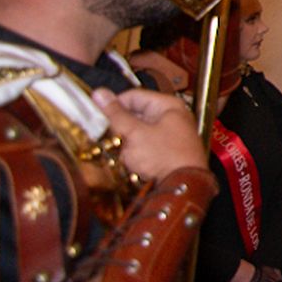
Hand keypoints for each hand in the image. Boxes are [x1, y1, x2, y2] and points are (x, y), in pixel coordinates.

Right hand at [92, 87, 206, 180]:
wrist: (184, 187)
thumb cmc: (165, 157)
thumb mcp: (135, 133)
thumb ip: (116, 114)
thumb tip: (100, 94)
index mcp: (169, 106)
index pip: (134, 96)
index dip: (114, 104)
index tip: (97, 115)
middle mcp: (173, 117)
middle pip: (137, 114)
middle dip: (119, 126)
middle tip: (104, 135)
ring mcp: (172, 135)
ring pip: (139, 132)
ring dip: (126, 141)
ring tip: (118, 150)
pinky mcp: (168, 152)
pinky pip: (145, 146)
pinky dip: (135, 152)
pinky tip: (129, 161)